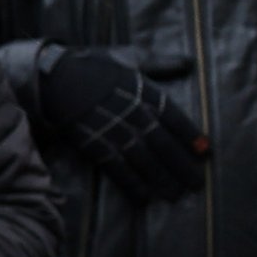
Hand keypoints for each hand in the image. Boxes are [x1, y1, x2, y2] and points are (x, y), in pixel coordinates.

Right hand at [36, 47, 208, 203]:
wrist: (52, 76)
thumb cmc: (90, 65)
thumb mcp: (127, 58)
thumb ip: (158, 64)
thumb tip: (189, 62)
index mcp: (144, 92)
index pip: (174, 117)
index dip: (190, 135)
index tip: (205, 151)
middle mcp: (134, 114)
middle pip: (163, 144)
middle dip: (181, 166)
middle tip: (196, 185)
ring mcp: (114, 131)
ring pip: (145, 160)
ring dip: (161, 180)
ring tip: (175, 196)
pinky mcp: (95, 145)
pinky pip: (117, 169)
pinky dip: (132, 184)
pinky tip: (143, 198)